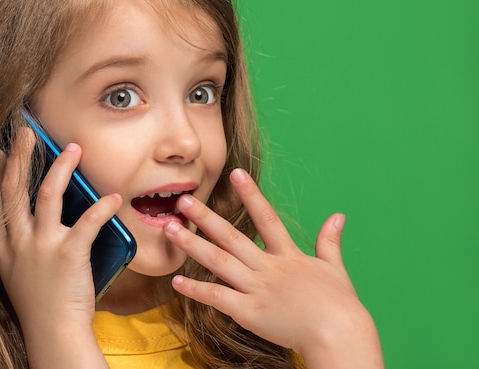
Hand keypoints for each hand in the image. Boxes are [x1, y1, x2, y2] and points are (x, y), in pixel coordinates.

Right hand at [0, 128, 117, 367]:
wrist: (52, 332)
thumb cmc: (39, 303)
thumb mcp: (15, 272)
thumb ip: (18, 245)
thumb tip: (30, 220)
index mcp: (3, 246)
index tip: (1, 152)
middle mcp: (17, 241)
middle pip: (14, 189)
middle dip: (22, 156)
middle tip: (28, 132)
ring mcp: (42, 246)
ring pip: (47, 194)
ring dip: (62, 168)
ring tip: (74, 149)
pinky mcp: (68, 254)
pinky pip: (87, 221)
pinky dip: (102, 206)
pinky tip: (113, 197)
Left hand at [164, 168, 383, 368]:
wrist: (341, 337)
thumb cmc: (340, 306)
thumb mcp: (335, 268)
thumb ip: (329, 241)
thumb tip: (338, 216)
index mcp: (288, 255)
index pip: (266, 218)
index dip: (251, 194)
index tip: (236, 174)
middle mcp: (269, 267)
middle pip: (232, 237)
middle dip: (205, 217)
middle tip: (183, 200)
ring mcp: (258, 289)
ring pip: (219, 262)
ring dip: (192, 245)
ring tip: (170, 230)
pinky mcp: (250, 313)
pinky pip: (218, 298)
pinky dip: (196, 290)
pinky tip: (176, 282)